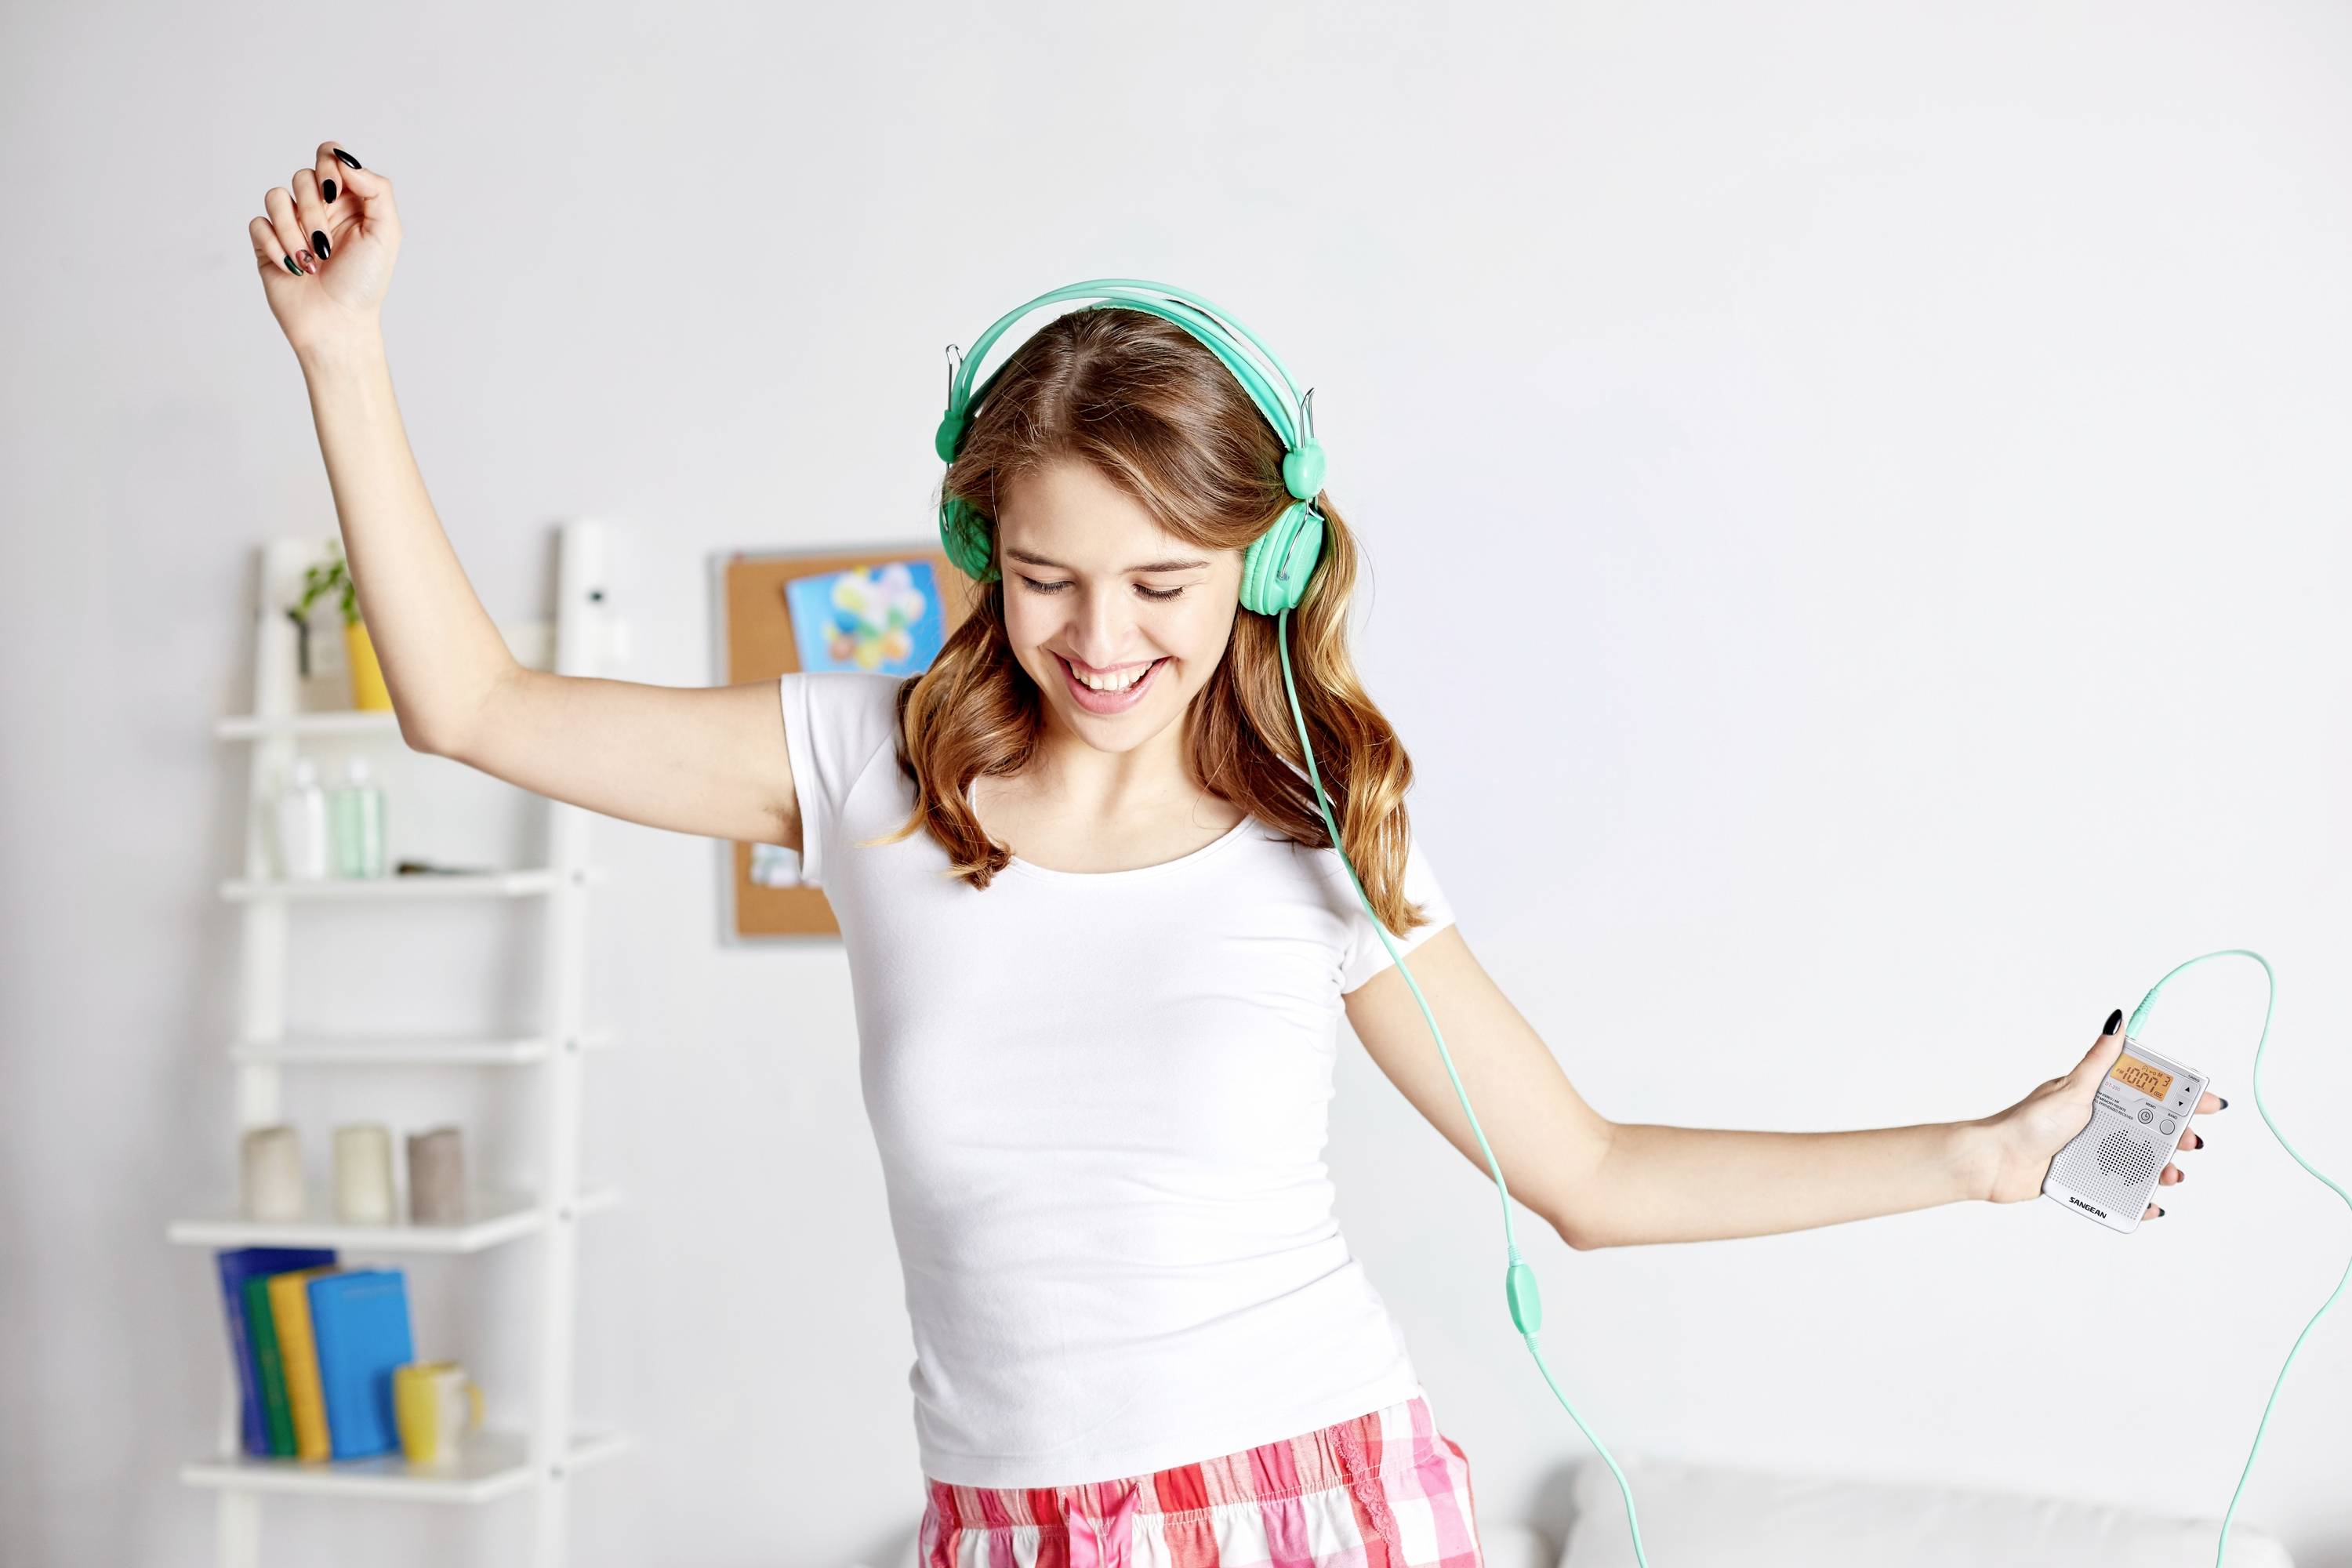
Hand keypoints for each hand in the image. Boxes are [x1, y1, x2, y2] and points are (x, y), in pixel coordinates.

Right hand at [246, 141, 400, 357]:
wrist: (337, 323)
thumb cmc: (365, 282)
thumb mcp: (387, 233)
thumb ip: (376, 189)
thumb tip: (345, 160)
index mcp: (348, 201)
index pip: (329, 156)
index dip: (328, 167)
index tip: (336, 193)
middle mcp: (319, 208)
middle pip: (302, 176)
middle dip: (315, 211)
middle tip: (326, 245)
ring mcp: (291, 224)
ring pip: (276, 197)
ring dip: (294, 231)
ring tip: (311, 261)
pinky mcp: (268, 243)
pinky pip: (258, 224)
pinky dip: (276, 246)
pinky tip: (294, 268)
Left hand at [1966, 1008, 2226, 1214]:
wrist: (1995, 1162)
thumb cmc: (2028, 1122)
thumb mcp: (2072, 1089)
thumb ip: (2099, 1060)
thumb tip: (2117, 1020)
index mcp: (2099, 1097)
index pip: (2150, 1094)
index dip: (2182, 1099)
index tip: (2209, 1104)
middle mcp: (2099, 1124)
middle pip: (2152, 1131)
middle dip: (2178, 1137)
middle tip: (2191, 1143)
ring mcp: (2093, 1153)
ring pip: (2141, 1162)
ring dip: (2163, 1169)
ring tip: (2171, 1175)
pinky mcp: (2084, 1180)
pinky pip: (2120, 1193)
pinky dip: (2139, 1201)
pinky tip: (2152, 1207)